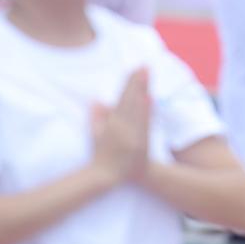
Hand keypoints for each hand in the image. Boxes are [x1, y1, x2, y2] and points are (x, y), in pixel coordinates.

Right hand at [90, 68, 151, 183]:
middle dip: (138, 82)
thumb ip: (96, 117)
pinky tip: (150, 98)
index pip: (121, 98)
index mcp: (111, 124)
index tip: (135, 69)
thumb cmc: (100, 155)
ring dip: (143, 90)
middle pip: (131, 99)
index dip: (129, 83)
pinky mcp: (139, 142)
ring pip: (138, 108)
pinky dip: (146, 110)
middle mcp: (121, 127)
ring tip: (147, 75)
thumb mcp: (94, 136)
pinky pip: (143, 122)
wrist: (108, 177)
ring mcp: (131, 134)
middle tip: (144, 66)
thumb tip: (97, 100)